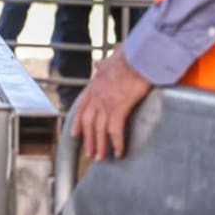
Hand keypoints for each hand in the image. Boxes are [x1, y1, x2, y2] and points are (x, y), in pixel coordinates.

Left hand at [70, 45, 151, 160]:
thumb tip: (98, 64)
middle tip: (89, 153)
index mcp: (95, 85)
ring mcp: (106, 102)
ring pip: (99, 129)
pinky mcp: (119, 107)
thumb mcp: (111, 60)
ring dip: (100, 145)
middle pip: (88, 122)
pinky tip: (119, 152)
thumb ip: (103, 65)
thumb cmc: (129, 57)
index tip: (75, 134)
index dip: (78, 122)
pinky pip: (115, 130)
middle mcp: (97, 95)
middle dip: (88, 139)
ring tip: (101, 157)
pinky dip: (117, 143)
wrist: (139, 56)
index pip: (81, 107)